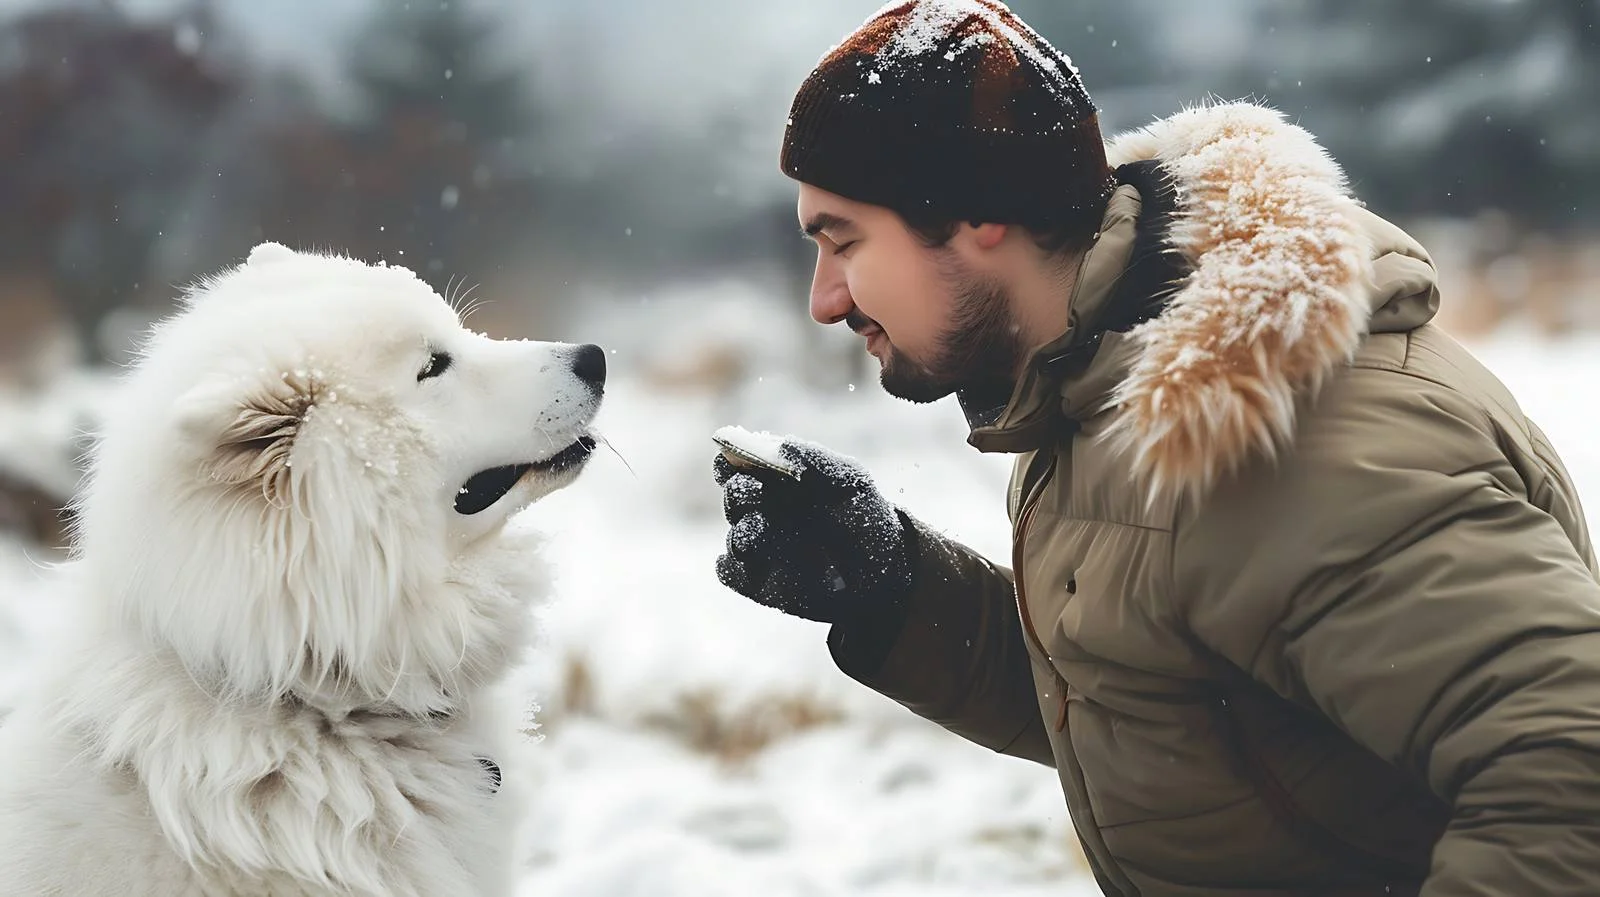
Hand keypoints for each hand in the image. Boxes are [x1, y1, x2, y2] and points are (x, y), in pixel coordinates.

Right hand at [713, 438, 914, 623]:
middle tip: (756, 492)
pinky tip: (754, 563)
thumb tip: (776, 444)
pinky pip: (730, 572)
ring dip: (744, 532)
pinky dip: (733, 567)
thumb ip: (812, 459)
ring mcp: (760, 547)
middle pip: (734, 495)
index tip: (735, 457)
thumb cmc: (867, 520)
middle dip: (740, 493)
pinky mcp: (757, 580)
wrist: (887, 575)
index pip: (738, 462)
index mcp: (779, 480)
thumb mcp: (849, 481)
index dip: (731, 457)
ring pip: (734, 536)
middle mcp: (764, 510)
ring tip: (767, 532)